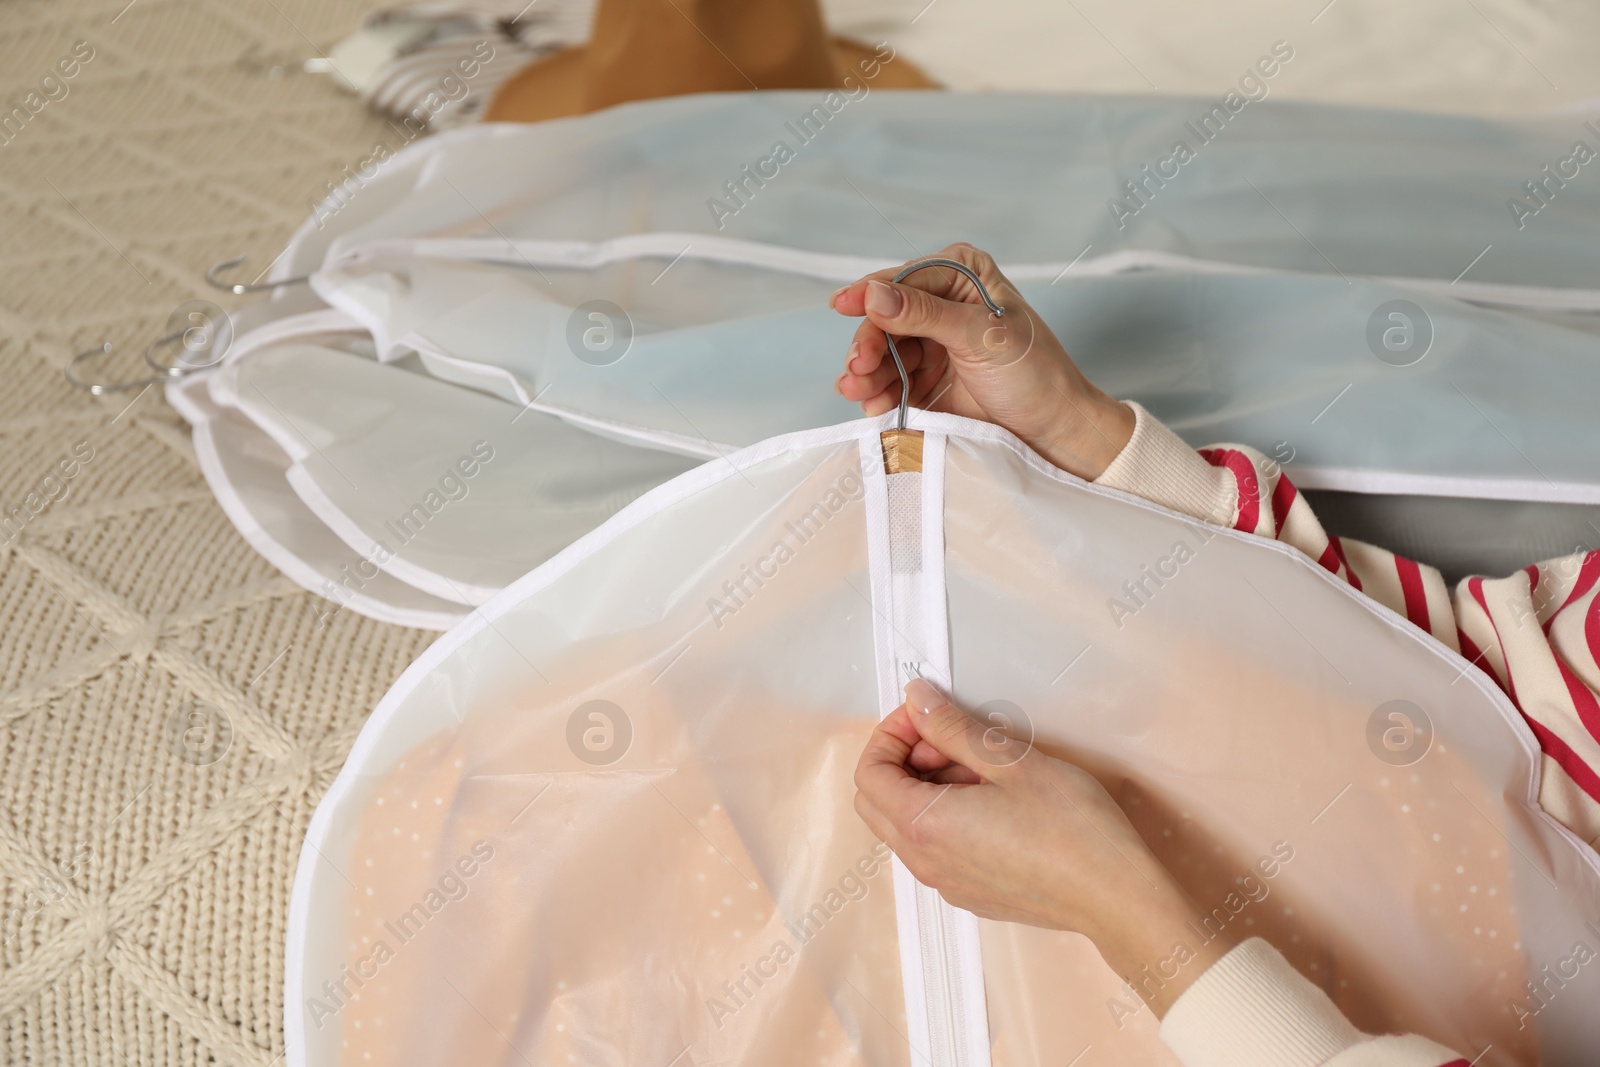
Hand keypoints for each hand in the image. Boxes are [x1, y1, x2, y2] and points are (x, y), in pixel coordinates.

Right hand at [830, 242, 1134, 480]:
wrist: (1053, 431)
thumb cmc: (1034, 374)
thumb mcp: (980, 336)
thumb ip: (925, 314)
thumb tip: (873, 294)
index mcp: (960, 276)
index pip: (904, 279)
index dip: (871, 293)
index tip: (841, 306)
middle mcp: (940, 305)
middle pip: (883, 318)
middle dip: (868, 343)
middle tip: (858, 368)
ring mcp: (929, 345)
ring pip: (880, 353)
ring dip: (865, 373)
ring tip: (858, 392)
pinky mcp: (922, 383)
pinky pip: (886, 384)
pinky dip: (875, 395)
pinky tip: (874, 406)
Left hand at [853, 678, 1235, 1016]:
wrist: (1115, 897)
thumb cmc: (1073, 831)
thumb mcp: (1011, 761)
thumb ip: (953, 727)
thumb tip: (918, 700)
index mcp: (924, 826)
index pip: (869, 773)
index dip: (891, 734)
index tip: (926, 716)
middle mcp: (925, 861)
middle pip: (878, 800)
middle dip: (906, 759)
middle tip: (952, 739)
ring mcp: (946, 882)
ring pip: (907, 824)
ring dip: (929, 787)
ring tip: (985, 769)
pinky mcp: (970, 892)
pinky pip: (936, 847)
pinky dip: (948, 815)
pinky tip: (996, 801)